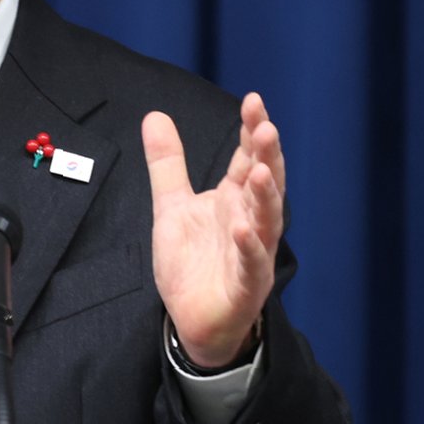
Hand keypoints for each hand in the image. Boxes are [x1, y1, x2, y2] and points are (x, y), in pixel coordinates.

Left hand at [141, 92, 284, 368]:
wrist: (193, 321)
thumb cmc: (192, 264)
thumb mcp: (171, 207)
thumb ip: (167, 164)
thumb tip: (155, 115)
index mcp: (235, 200)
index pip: (249, 158)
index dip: (252, 131)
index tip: (253, 101)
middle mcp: (250, 221)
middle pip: (265, 183)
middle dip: (267, 155)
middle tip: (266, 126)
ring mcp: (252, 254)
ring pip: (266, 221)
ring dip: (266, 196)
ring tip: (262, 169)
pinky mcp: (246, 286)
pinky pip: (251, 264)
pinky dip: (248, 246)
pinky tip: (241, 227)